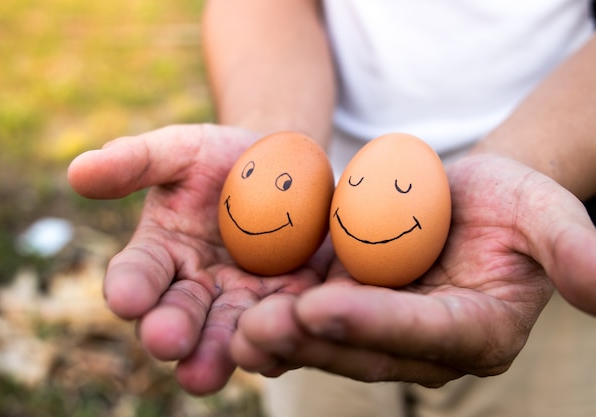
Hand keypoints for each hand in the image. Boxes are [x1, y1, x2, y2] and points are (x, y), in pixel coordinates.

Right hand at [67, 124, 329, 394]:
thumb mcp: (179, 150)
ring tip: (207, 370)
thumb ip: (135, 161)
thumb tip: (77, 171)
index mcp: (160, 255)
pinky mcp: (285, 301)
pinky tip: (278, 348)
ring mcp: (240, 300)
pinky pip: (280, 326)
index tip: (126, 298)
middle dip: (170, 331)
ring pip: (226, 334)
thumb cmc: (219, 158)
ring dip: (216, 354)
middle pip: (177, 318)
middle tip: (167, 342)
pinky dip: (277, 339)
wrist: (279, 166)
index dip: (129, 287)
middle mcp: (194, 289)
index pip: (137, 275)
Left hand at [230, 154, 595, 386]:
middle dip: (314, 341)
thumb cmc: (510, 203)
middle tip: (260, 327)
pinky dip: (278, 324)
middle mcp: (426, 347)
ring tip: (238, 331)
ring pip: (330, 346)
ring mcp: (384, 335)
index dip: (376, 323)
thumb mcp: (545, 213)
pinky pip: (311, 325)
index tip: (324, 308)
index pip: (427, 334)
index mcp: (477, 331)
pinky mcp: (351, 317)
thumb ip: (573, 250)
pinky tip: (236, 316)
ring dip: (283, 341)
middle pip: (367, 349)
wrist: (464, 199)